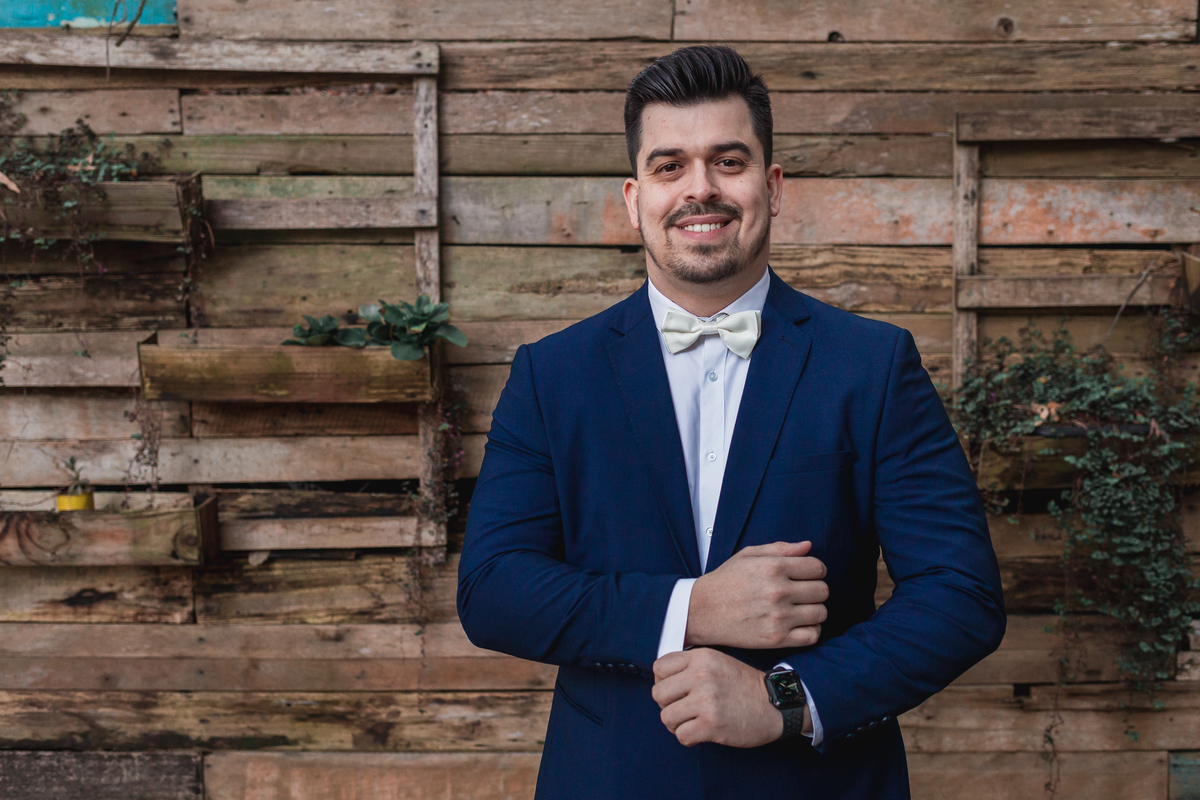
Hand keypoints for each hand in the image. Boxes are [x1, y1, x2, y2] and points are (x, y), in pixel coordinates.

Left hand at [651, 648, 788, 747]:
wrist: (776, 705)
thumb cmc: (744, 686)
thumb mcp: (718, 662)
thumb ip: (690, 666)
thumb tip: (661, 680)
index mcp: (701, 657)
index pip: (659, 668)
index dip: (663, 682)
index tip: (676, 691)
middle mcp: (701, 676)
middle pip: (658, 694)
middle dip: (668, 705)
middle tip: (683, 709)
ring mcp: (706, 700)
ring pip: (666, 717)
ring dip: (677, 724)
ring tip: (692, 722)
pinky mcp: (712, 724)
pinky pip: (681, 735)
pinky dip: (688, 738)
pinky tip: (700, 733)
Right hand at [685, 540, 827, 649]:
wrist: (701, 611)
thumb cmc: (725, 581)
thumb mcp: (747, 556)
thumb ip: (780, 549)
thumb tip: (808, 546)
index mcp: (773, 567)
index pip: (817, 567)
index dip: (815, 570)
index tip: (807, 576)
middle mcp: (778, 591)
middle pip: (823, 590)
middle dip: (816, 590)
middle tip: (803, 593)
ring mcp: (778, 616)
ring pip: (821, 613)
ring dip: (815, 610)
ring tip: (800, 609)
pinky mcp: (776, 638)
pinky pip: (813, 635)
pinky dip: (812, 630)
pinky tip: (800, 625)